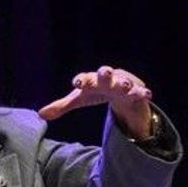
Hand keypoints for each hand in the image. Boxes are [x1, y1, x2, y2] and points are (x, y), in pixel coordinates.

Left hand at [37, 65, 154, 139]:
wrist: (120, 88)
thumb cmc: (96, 91)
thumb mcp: (80, 99)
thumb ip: (61, 106)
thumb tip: (40, 115)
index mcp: (92, 80)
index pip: (85, 78)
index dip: (82, 79)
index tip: (78, 81)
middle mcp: (108, 79)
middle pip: (106, 74)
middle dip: (105, 73)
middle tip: (105, 72)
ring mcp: (123, 83)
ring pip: (125, 82)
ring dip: (125, 84)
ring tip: (126, 87)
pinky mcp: (136, 91)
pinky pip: (140, 92)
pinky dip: (143, 92)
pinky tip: (147, 94)